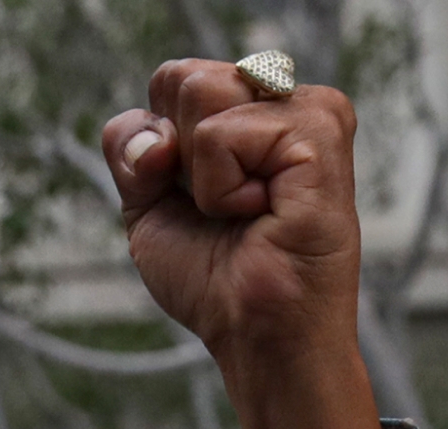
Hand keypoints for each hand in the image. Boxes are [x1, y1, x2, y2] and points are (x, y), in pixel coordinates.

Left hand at [101, 61, 364, 367]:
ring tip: (248, 210)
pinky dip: (222, 190)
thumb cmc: (214, 278)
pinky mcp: (318, 133)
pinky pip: (222, 135)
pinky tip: (265, 213)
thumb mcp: (146, 207)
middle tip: (224, 207)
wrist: (252, 332)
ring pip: (200, 92)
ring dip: (202, 177)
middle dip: (177, 155)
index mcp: (249, 108)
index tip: (197, 200)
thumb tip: (156, 134)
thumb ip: (129, 148)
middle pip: (182, 77)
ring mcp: (306, 110)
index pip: (171, 80)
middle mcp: (281, 100)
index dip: (157, 147)